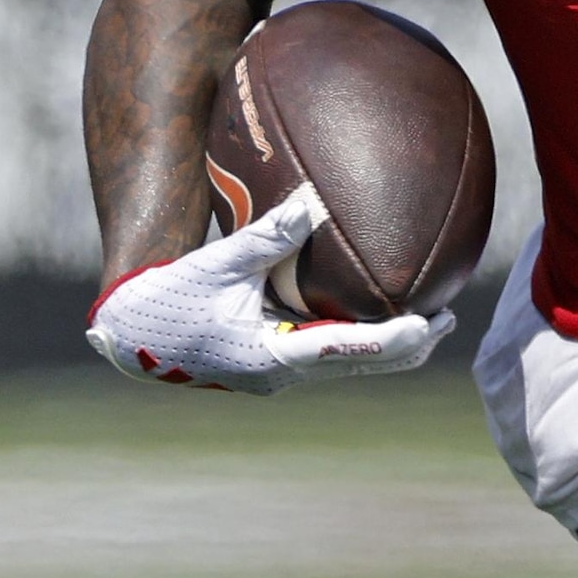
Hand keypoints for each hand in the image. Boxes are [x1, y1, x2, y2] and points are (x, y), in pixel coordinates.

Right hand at [87, 187, 452, 394]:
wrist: (127, 337)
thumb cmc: (167, 300)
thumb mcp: (216, 264)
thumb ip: (267, 237)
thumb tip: (313, 202)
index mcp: (274, 357)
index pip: (352, 350)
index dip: (398, 340)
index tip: (434, 323)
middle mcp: (281, 374)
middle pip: (361, 365)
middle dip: (409, 346)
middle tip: (450, 320)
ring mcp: (275, 374)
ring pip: (346, 364)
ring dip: (386, 345)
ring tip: (426, 322)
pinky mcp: (266, 364)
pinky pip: (323, 353)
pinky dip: (354, 338)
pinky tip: (367, 312)